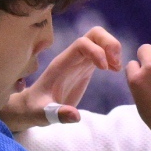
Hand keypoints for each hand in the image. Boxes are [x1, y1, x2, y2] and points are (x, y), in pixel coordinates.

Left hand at [0, 26, 120, 132]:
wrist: (32, 106)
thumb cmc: (36, 109)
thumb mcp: (44, 114)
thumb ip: (58, 114)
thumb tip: (75, 116)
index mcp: (61, 64)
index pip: (81, 44)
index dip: (96, 51)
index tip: (104, 69)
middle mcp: (71, 58)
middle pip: (94, 34)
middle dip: (109, 44)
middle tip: (116, 64)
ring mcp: (79, 61)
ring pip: (99, 40)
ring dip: (113, 49)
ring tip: (117, 68)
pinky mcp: (85, 67)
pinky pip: (101, 52)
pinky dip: (112, 57)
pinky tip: (115, 71)